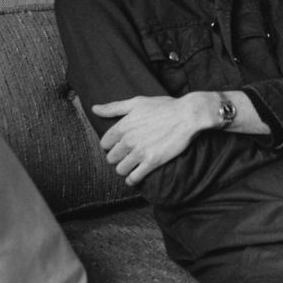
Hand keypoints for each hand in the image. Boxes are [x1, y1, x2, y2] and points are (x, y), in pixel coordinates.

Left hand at [93, 94, 210, 185]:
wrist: (188, 115)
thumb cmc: (165, 106)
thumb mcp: (137, 102)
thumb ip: (114, 107)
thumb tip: (94, 108)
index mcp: (123, 126)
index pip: (105, 143)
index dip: (111, 145)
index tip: (118, 145)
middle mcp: (128, 140)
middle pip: (111, 158)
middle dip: (117, 158)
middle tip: (126, 156)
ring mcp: (140, 152)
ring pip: (120, 169)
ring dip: (124, 169)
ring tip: (130, 167)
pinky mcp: (152, 162)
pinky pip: (134, 177)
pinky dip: (132, 180)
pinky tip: (134, 178)